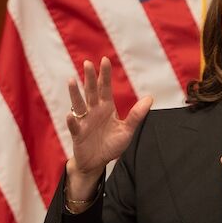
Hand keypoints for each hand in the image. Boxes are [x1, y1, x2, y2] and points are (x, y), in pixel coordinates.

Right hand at [66, 57, 151, 198]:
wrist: (97, 162)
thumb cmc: (111, 144)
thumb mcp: (127, 130)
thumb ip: (136, 115)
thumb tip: (150, 98)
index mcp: (106, 108)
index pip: (105, 88)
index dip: (104, 75)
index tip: (105, 60)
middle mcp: (93, 111)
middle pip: (91, 92)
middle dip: (89, 78)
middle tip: (87, 63)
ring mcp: (84, 121)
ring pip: (79, 105)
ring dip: (75, 94)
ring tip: (72, 81)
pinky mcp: (78, 134)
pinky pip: (75, 126)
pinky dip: (72, 121)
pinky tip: (71, 115)